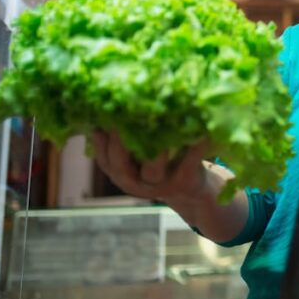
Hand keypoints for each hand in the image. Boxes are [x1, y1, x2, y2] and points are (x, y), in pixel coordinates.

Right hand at [91, 130, 209, 203]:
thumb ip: (125, 139)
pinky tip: (199, 131)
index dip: (100, 143)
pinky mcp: (184, 181)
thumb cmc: (159, 164)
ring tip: (154, 126)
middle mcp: (137, 183)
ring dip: (152, 150)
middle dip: (118, 144)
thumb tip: (109, 106)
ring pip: (152, 170)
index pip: (105, 160)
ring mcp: (161, 185)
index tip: (99, 121)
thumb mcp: (138, 156)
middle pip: (121, 167)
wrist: (190, 192)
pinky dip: (193, 147)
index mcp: (122, 175)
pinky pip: (188, 163)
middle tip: (120, 120)